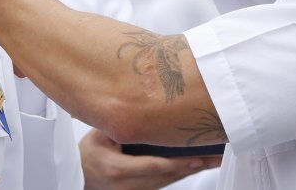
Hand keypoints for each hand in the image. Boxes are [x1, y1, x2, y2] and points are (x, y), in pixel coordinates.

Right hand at [79, 128, 220, 189]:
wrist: (79, 177)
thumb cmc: (87, 154)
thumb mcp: (97, 136)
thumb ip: (120, 127)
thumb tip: (145, 112)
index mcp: (118, 169)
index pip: (154, 166)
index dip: (178, 162)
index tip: (198, 158)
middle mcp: (130, 185)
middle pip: (168, 176)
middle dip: (194, 166)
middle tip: (217, 156)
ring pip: (170, 181)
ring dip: (192, 169)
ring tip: (214, 159)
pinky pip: (165, 182)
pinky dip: (181, 172)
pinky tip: (196, 163)